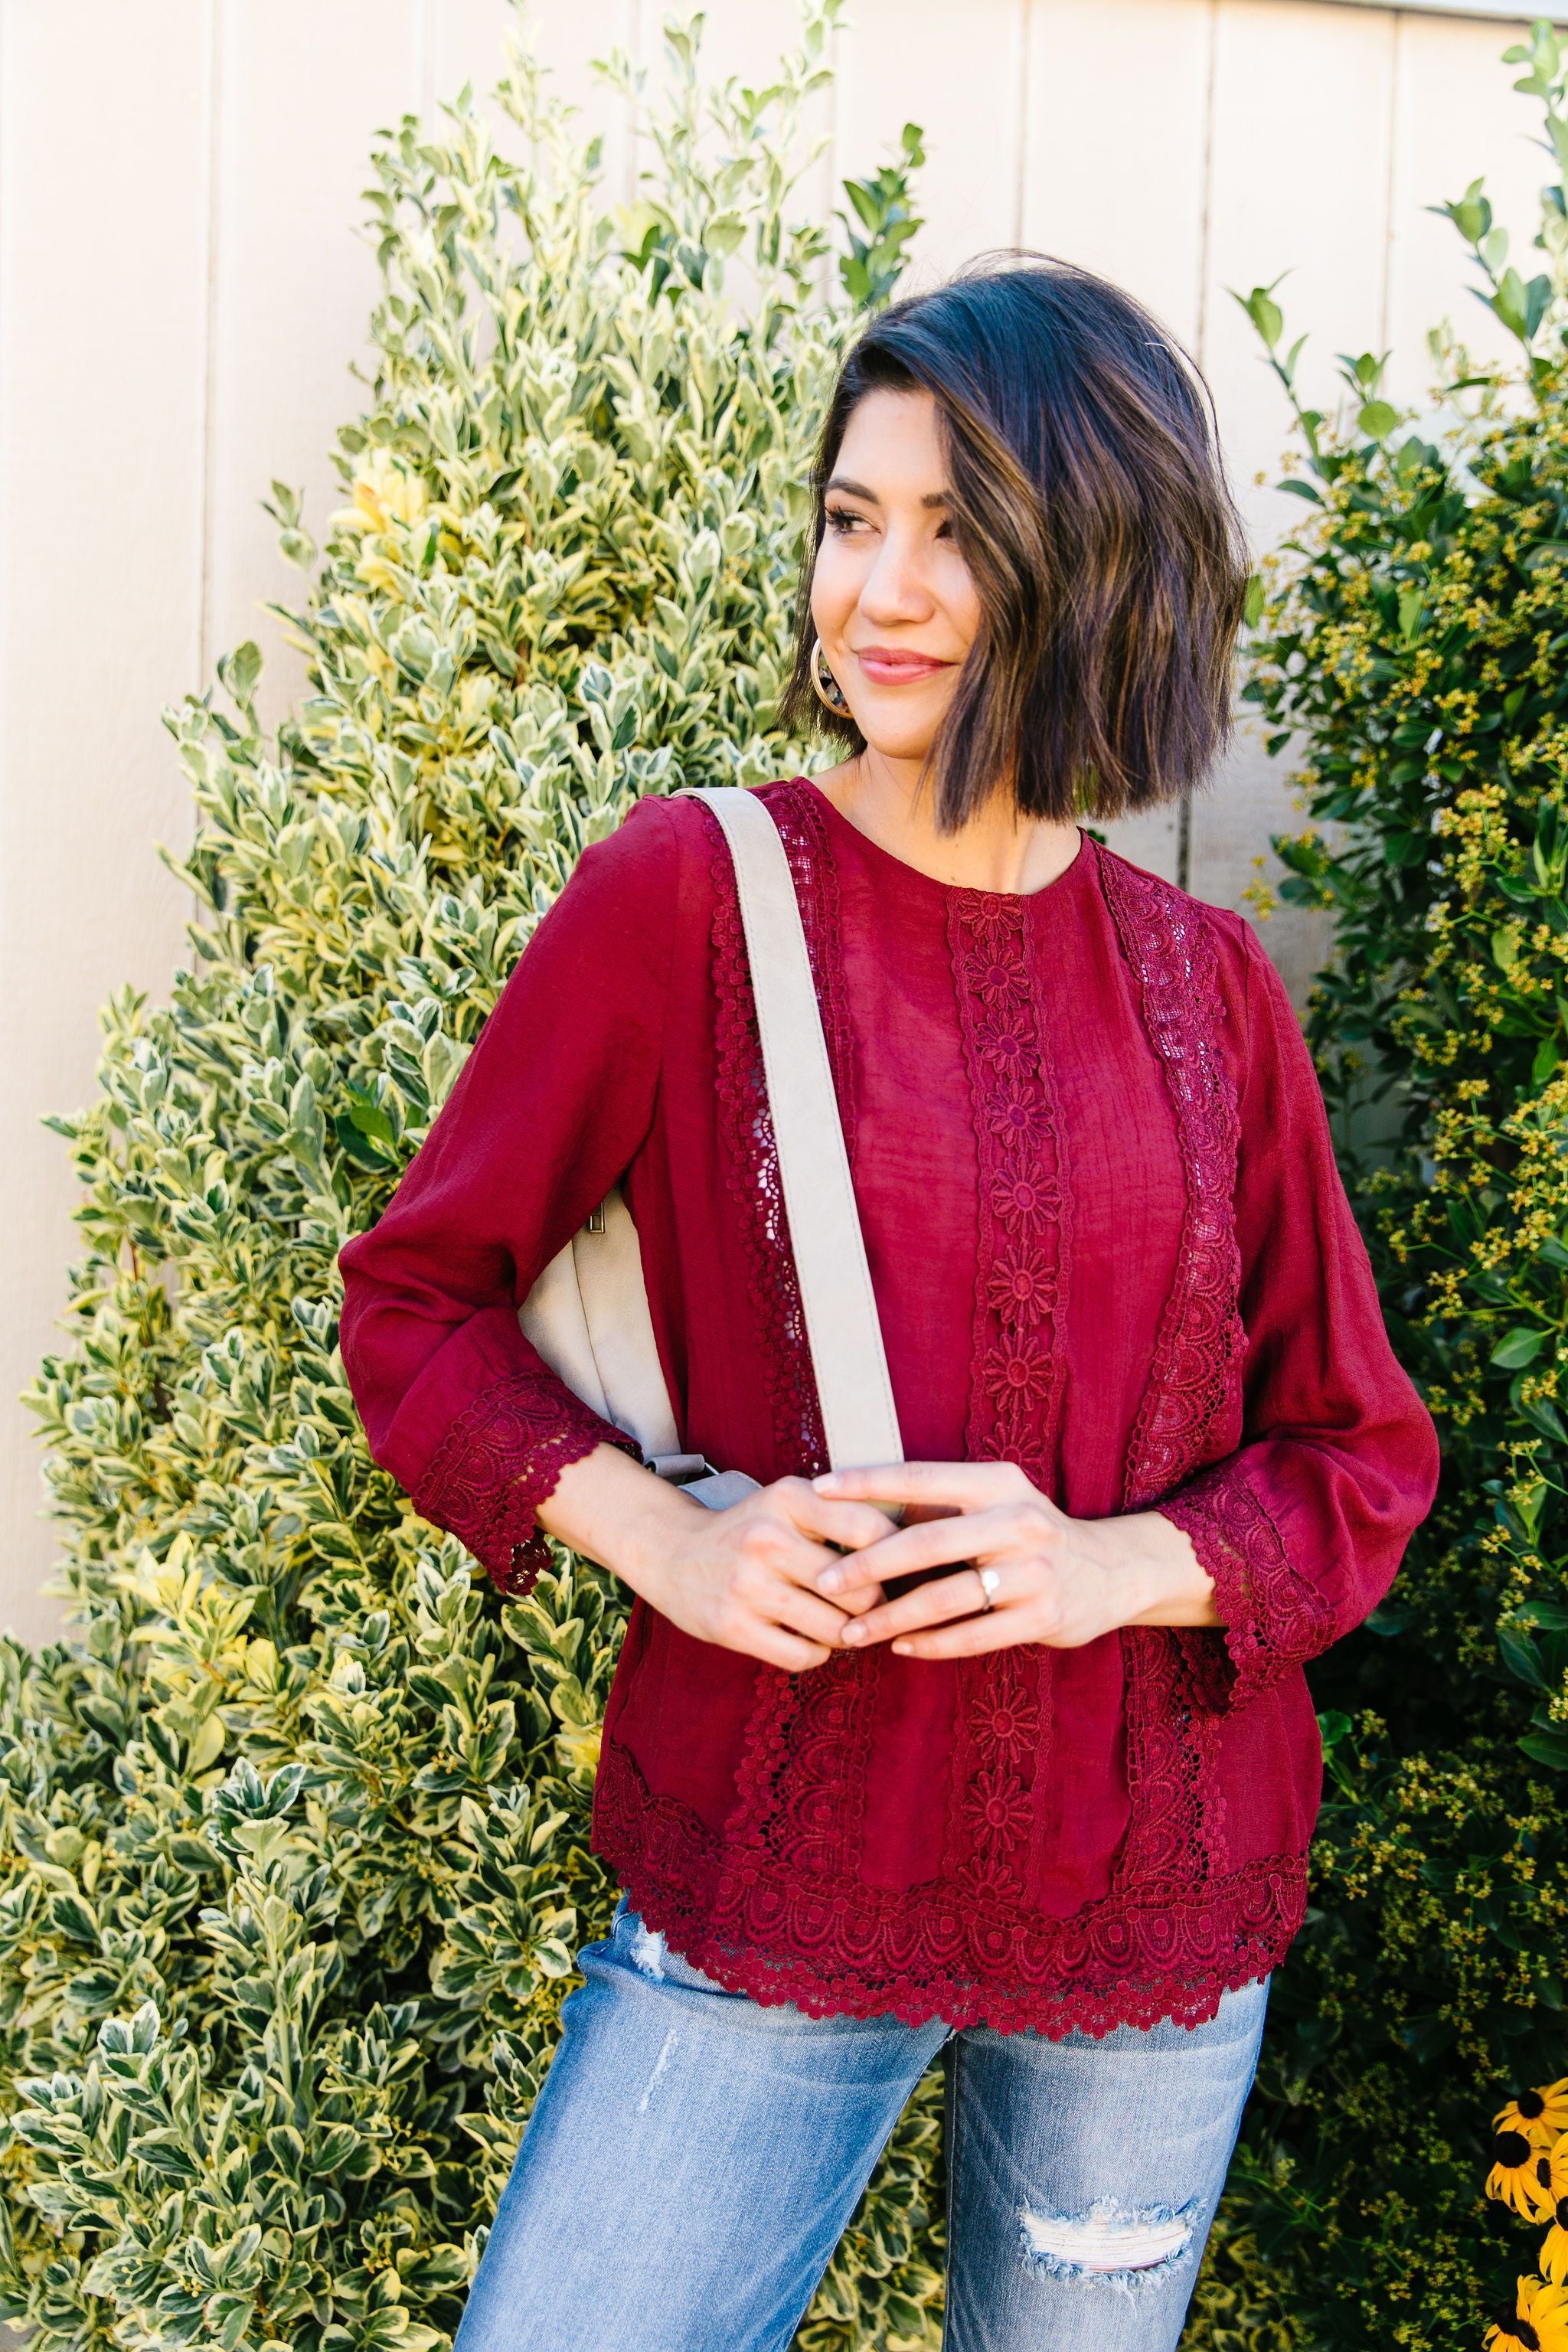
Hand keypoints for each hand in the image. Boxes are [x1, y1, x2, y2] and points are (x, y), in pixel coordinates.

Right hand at [538, 1446, 896, 1672]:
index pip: (870, 1529)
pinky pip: (803, 1656)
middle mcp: (766, 1538)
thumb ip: (843, 1513)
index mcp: (788, 1498)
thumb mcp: (789, 1502)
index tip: (903, 1568)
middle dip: (875, 1604)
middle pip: (860, 1589)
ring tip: (844, 1624)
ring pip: (835, 1629)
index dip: (898, 1555)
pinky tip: (810, 1639)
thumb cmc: (751, 1529)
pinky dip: (817, 1653)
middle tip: (874, 1607)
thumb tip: (916, 1544)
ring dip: (848, 1634)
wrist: (671, 1553)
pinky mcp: (731, 1626)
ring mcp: (746, 1585)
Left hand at [809, 1461, 1216, 1658]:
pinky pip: (974, 1636)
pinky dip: (932, 1644)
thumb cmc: (1027, 1534)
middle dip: (869, 1564)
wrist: (1110, 1571)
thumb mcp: (995, 1501)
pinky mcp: (1044, 1617)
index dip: (868, 1482)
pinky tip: (901, 1648)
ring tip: (853, 1632)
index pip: (921, 1477)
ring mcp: (1036, 1572)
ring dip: (893, 1618)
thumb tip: (859, 1508)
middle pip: (928, 1543)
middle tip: (827, 1580)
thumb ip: (939, 1505)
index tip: (819, 1489)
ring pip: (947, 1597)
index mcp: (998, 1484)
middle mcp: (1019, 1521)